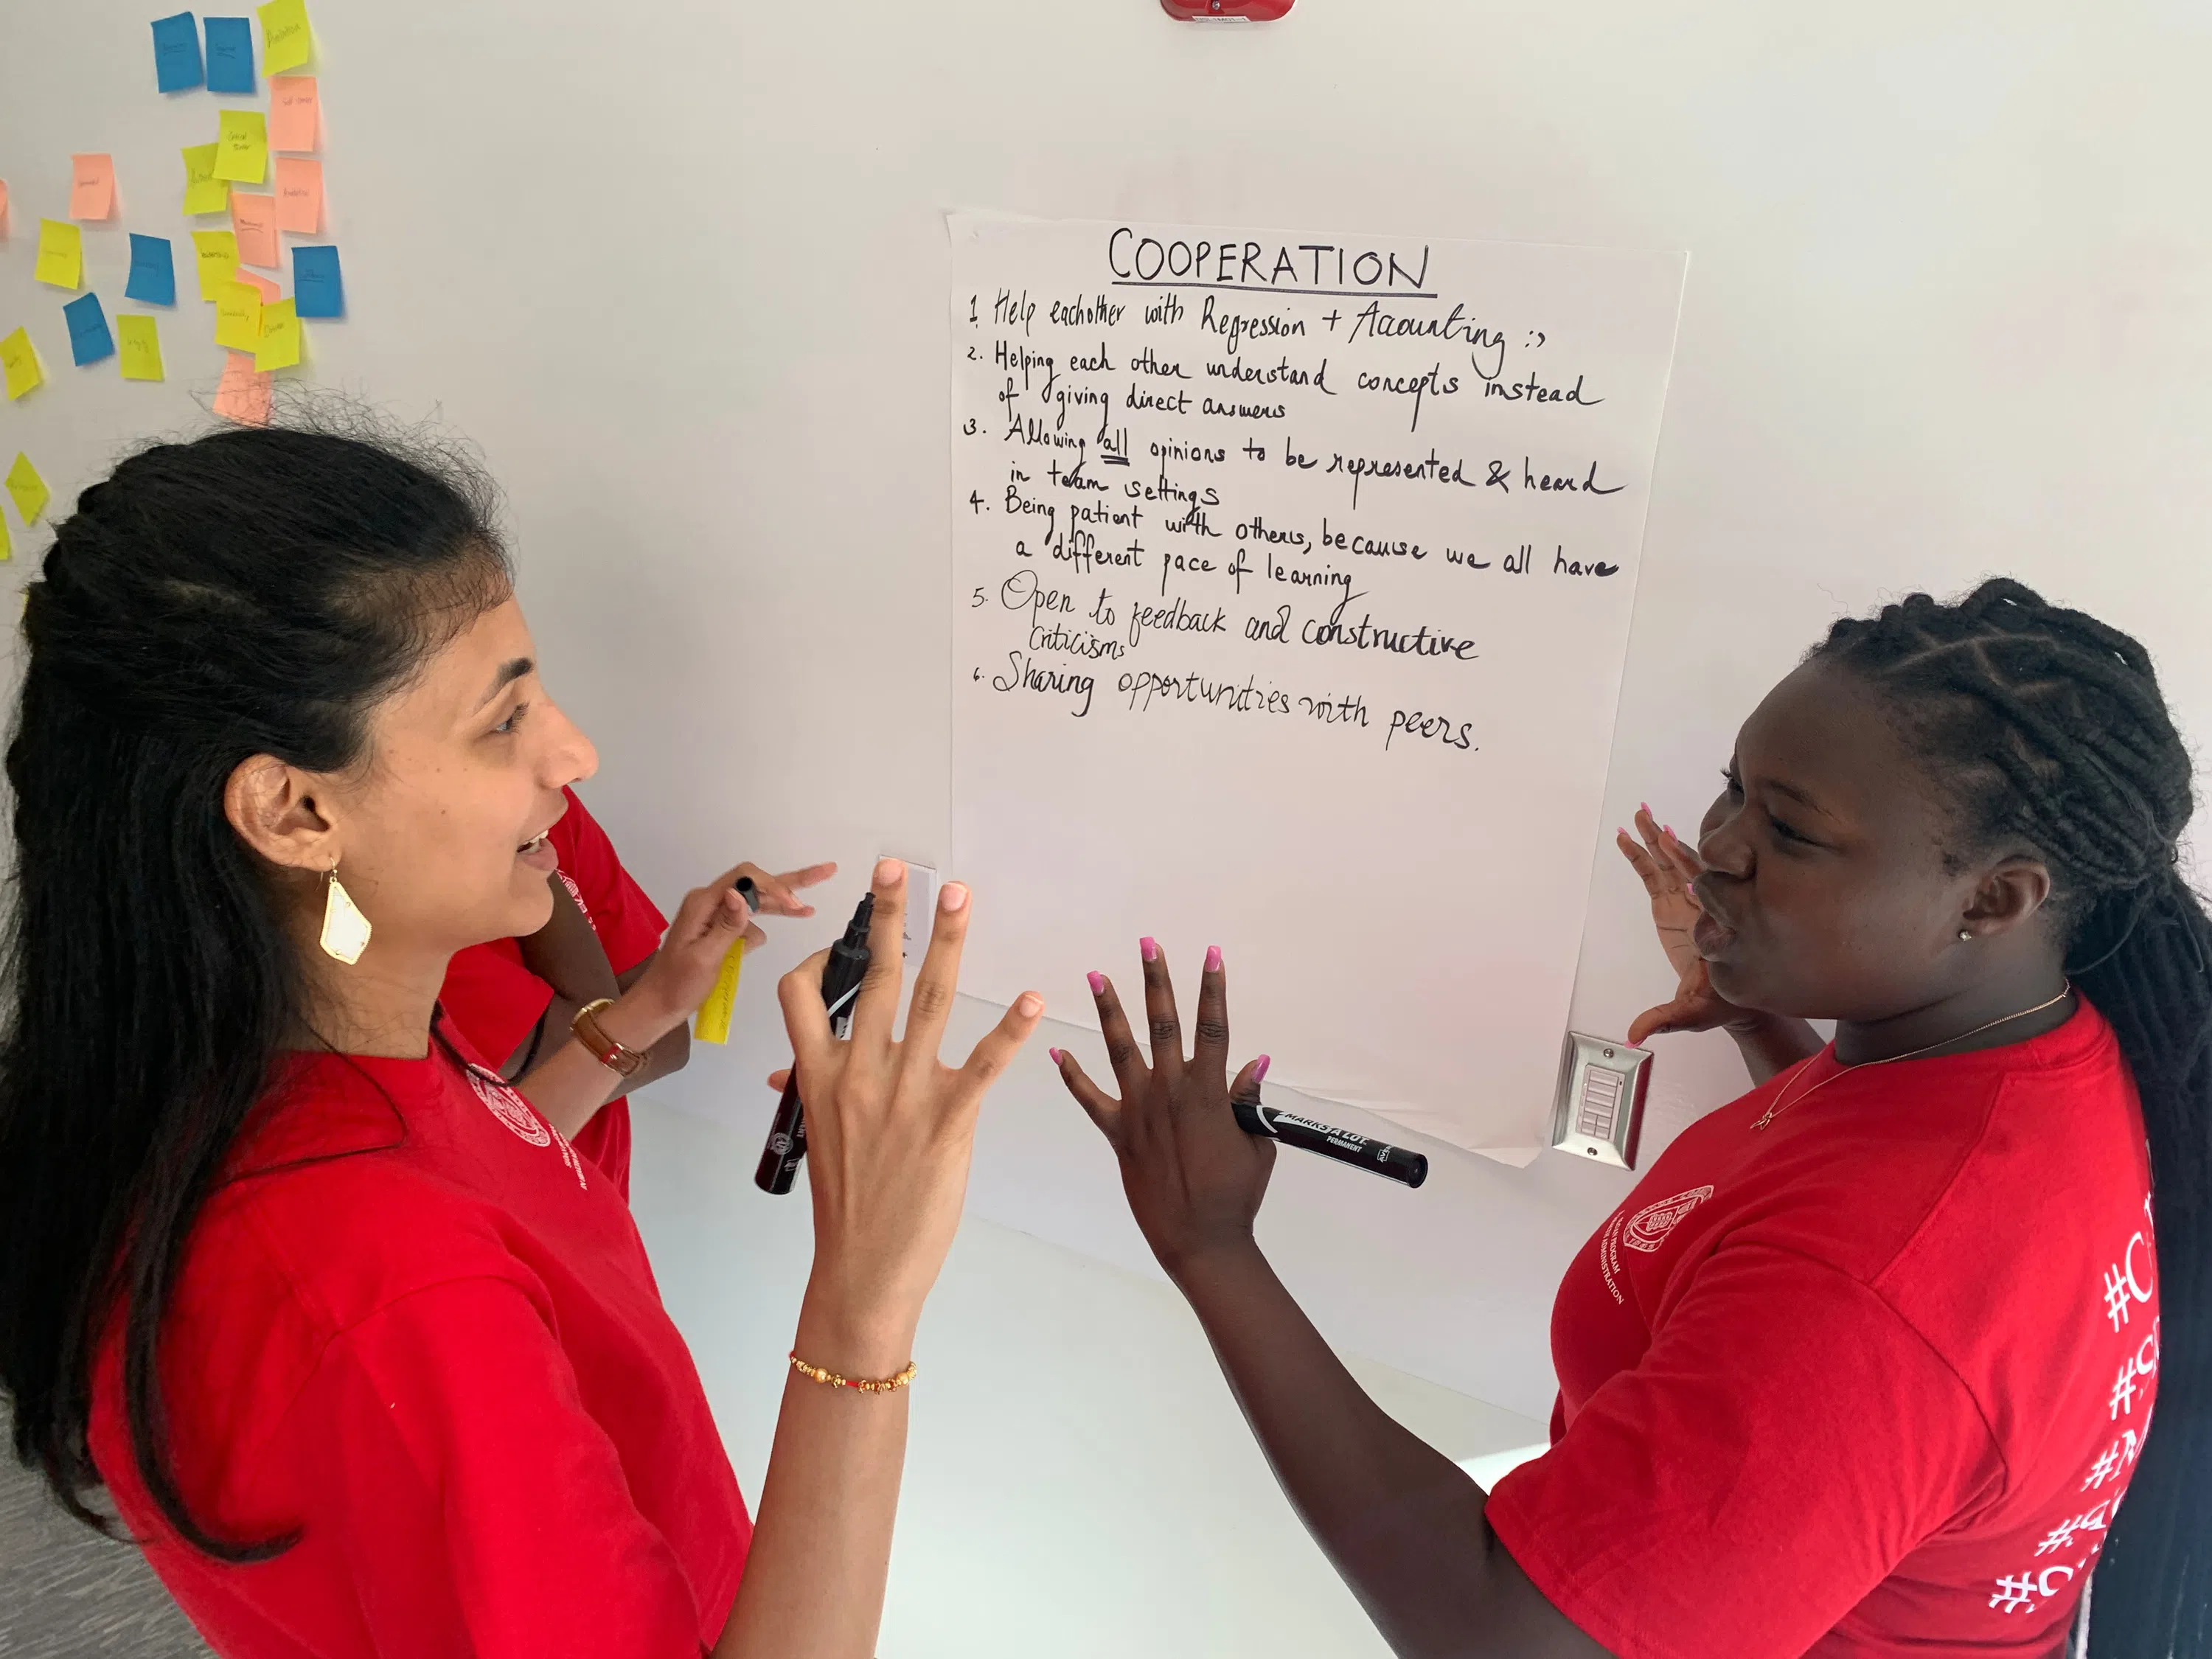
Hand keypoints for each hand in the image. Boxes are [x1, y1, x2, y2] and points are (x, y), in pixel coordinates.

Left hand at [625, 860, 837, 1031]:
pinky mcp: (718, 932)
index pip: (745, 879)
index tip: (795, 904)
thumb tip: (739, 894)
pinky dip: (761, 926)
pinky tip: (764, 940)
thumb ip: (726, 926)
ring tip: (808, 909)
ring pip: (755, 902)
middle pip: (755, 884)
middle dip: (790, 881)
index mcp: (703, 904)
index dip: (773, 886)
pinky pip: (746, 923)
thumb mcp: (704, 958)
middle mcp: (709, 903)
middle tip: (826, 871)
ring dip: (781, 905)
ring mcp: (714, 917)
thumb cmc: (678, 985)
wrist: (658, 1005)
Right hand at [782, 859, 1040, 1361]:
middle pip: (873, 976)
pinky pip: (983, 1063)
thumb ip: (818, 1092)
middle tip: (900, 867)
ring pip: (927, 999)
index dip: (821, 959)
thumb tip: (795, 1073)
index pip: (803, 995)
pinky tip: (1032, 999)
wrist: (862, 1270)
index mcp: (818, 1077)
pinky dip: (1010, 1027)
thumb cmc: (845, 1207)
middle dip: (889, 914)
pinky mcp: (948, 1122)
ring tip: (960, 896)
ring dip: (947, 941)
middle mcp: (858, 1074)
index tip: (843, 943)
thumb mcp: (821, 1139)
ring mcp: (903, 1095)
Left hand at [1053, 943, 1271, 1281]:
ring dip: (1109, 1010)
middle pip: (1164, 1023)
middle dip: (1157, 980)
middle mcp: (1172, 1091)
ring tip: (1095, 975)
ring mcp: (1141, 1111)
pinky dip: (1072, 1075)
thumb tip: (1256, 1062)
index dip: (1214, 988)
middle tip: (1147, 944)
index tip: (1212, 953)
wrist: (1200, 1238)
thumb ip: (1248, 1099)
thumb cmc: (1236, 1194)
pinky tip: (1056, 1051)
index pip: (1214, 1027)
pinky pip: (1090, 1099)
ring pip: (1121, 1048)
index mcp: (1209, 1091)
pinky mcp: (1118, 1134)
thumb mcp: (1256, 1143)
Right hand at [1615, 806, 1744, 1042]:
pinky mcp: (1673, 909)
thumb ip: (1665, 1019)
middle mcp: (1701, 907)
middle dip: (1665, 842)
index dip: (1691, 869)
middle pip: (1683, 866)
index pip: (1702, 891)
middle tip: (1647, 817)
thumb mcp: (1694, 1013)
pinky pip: (1657, 877)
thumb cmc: (1724, 1003)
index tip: (1674, 846)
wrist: (1737, 1001)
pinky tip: (1634, 838)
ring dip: (1655, 839)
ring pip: (1671, 864)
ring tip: (1640, 815)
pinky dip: (1646, 857)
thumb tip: (1635, 1034)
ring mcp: (1688, 904)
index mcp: (1711, 925)